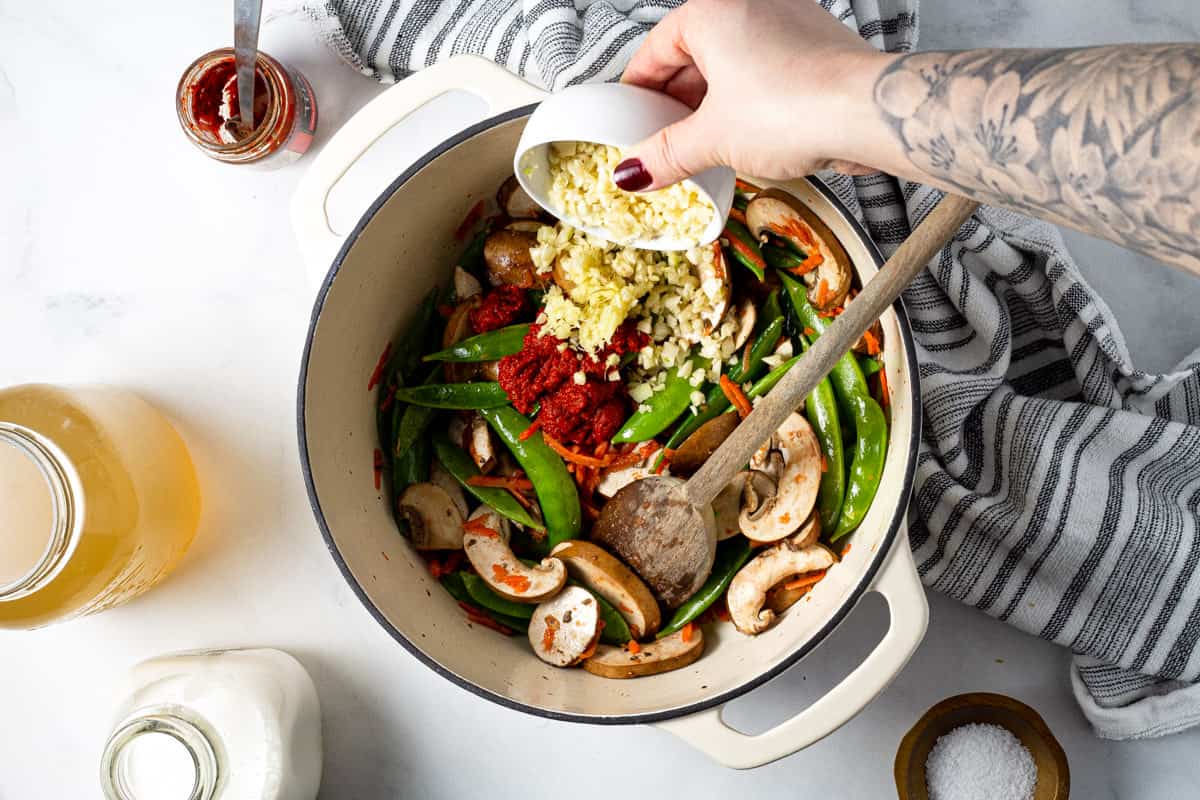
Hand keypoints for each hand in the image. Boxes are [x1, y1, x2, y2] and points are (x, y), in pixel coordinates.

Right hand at [615, 0, 890, 190]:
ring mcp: (786, 19)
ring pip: (729, 63)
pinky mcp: (813, 43)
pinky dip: (746, 98)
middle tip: (662, 140)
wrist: (868, 111)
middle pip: (692, 55)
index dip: (637, 93)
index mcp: (712, 10)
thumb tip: (635, 170)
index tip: (629, 121)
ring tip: (701, 144)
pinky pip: (763, 69)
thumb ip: (666, 153)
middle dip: (675, 102)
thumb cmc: (794, 105)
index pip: (654, 50)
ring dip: (711, 103)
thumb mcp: (713, 138)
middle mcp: (748, 3)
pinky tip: (743, 135)